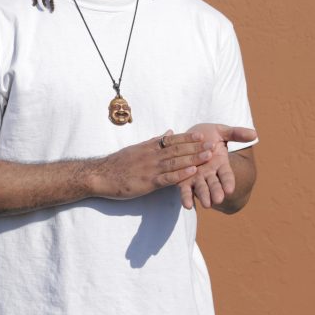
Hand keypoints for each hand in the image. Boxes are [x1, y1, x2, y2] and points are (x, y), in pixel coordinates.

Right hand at [91, 129, 214, 199]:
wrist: (102, 175)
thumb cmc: (118, 163)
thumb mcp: (136, 148)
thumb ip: (154, 141)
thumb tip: (169, 132)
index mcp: (149, 147)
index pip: (171, 140)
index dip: (187, 138)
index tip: (202, 134)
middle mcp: (151, 155)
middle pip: (178, 150)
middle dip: (196, 147)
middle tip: (213, 144)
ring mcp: (150, 169)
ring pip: (176, 162)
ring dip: (194, 158)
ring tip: (208, 156)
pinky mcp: (148, 182)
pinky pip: (167, 178)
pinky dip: (181, 174)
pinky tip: (192, 173)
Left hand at [178, 124, 255, 208]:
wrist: (188, 138)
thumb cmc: (208, 135)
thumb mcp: (222, 132)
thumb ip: (237, 134)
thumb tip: (254, 134)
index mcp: (221, 164)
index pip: (227, 175)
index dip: (228, 182)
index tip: (230, 189)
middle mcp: (210, 174)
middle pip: (215, 185)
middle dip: (217, 192)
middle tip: (218, 199)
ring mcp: (198, 178)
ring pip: (202, 189)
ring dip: (204, 196)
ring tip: (206, 204)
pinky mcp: (185, 180)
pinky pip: (186, 190)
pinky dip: (186, 197)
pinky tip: (187, 205)